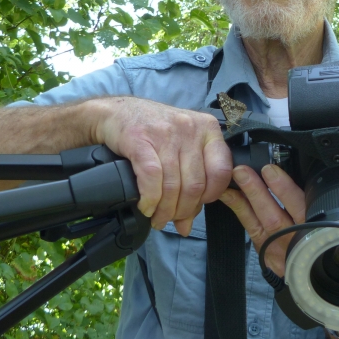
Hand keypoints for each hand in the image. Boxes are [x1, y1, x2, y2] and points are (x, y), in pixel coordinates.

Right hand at [88, 97, 233, 235]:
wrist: (117, 112)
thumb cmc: (154, 131)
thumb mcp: (181, 148)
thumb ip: (190, 183)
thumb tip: (186, 226)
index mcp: (208, 129)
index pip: (221, 172)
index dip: (209, 197)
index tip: (195, 206)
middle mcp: (190, 128)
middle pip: (195, 185)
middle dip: (182, 210)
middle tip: (171, 219)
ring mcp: (166, 133)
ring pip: (173, 186)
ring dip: (164, 210)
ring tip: (157, 218)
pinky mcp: (141, 139)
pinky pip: (151, 179)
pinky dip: (149, 199)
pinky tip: (146, 206)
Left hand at [219, 164, 306, 277]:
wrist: (309, 272)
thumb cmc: (316, 237)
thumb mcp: (322, 220)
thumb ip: (310, 201)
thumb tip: (293, 170)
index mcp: (313, 230)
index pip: (299, 207)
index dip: (283, 190)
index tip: (270, 171)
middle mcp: (293, 241)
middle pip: (274, 217)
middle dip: (256, 192)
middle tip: (242, 172)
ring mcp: (276, 248)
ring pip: (258, 223)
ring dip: (243, 199)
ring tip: (233, 178)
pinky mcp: (263, 249)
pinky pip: (249, 227)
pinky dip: (238, 208)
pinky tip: (227, 194)